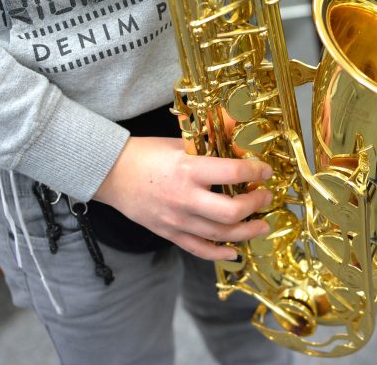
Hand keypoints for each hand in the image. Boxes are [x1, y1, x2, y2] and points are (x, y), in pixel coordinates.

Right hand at [93, 136, 272, 260]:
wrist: (112, 175)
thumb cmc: (146, 154)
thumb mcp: (179, 140)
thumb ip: (210, 136)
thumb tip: (236, 123)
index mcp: (188, 169)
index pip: (232, 172)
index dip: (255, 171)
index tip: (265, 170)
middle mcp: (185, 198)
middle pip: (231, 211)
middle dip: (255, 205)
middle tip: (265, 197)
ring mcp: (177, 220)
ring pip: (221, 234)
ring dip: (247, 230)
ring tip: (261, 224)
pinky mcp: (169, 234)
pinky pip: (200, 250)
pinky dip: (220, 253)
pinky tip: (235, 250)